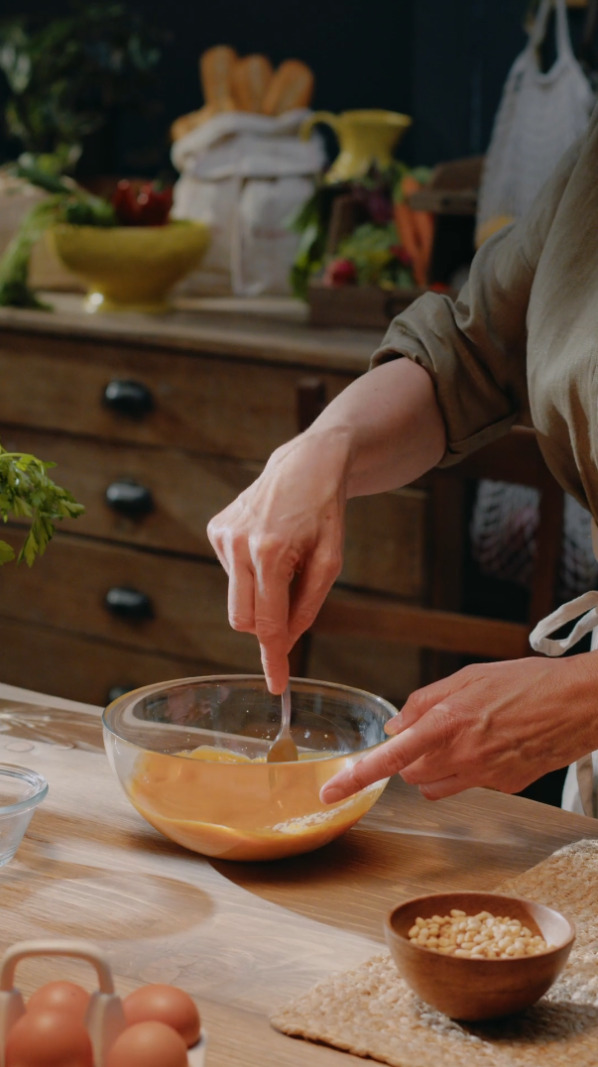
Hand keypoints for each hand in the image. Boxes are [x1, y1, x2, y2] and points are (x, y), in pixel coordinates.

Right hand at [207, 428, 350, 692]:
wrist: (306, 464)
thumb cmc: (324, 513)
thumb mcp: (331, 562)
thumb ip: (307, 605)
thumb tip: (285, 641)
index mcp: (271, 553)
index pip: (267, 622)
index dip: (273, 658)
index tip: (277, 686)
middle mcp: (239, 544)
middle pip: (242, 618)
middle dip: (266, 627)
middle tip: (292, 614)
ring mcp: (222, 536)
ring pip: (236, 598)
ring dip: (261, 594)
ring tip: (285, 561)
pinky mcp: (215, 529)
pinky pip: (231, 575)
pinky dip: (251, 574)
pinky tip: (268, 546)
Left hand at [320, 653, 597, 803]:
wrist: (581, 703)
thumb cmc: (527, 681)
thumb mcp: (468, 677)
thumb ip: (425, 702)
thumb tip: (396, 726)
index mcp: (448, 722)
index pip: (390, 756)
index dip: (356, 777)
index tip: (330, 790)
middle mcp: (463, 754)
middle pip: (410, 774)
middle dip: (409, 758)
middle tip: (432, 731)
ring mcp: (485, 776)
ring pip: (435, 786)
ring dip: (434, 768)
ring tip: (463, 737)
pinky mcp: (505, 787)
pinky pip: (469, 786)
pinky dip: (468, 771)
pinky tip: (491, 745)